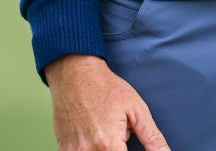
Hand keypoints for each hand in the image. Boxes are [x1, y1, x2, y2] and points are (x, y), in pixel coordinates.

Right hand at [44, 54, 167, 150]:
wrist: (74, 72)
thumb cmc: (106, 87)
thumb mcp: (136, 108)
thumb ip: (152, 137)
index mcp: (108, 145)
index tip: (126, 144)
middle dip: (117, 149)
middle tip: (117, 134)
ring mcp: (73, 150)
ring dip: (103, 149)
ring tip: (104, 133)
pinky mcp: (63, 147)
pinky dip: (89, 148)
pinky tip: (91, 135)